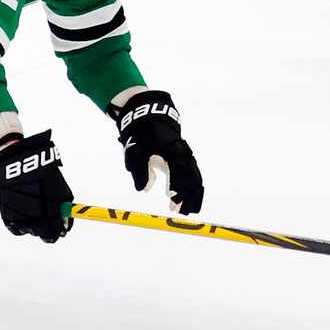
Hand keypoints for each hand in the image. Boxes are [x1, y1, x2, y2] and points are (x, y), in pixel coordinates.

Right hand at [0, 131, 73, 242]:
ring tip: (31, 207)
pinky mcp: (8, 217)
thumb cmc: (44, 176)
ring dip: (33, 224)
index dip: (59, 231)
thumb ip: (64, 211)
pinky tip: (22, 211)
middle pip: (44, 236)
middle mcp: (36, 219)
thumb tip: (64, 226)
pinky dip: (20, 223)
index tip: (59, 227)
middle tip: (45, 219)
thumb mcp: (61, 192)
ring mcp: (21, 219)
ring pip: (30, 231)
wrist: (19, 164)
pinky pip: (16, 229)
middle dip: (47, 229)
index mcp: (52, 214)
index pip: (57, 233)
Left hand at [112, 90, 203, 213]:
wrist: (150, 116)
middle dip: (188, 196)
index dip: (177, 190)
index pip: (178, 174)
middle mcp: (182, 153)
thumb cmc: (141, 134)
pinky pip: (193, 174)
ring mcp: (185, 154)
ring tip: (189, 210)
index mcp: (170, 151)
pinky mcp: (184, 157)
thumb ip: (140, 171)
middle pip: (190, 177)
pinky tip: (190, 198)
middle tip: (183, 213)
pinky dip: (192, 187)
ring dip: (193, 193)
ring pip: (194, 176)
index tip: (174, 205)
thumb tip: (145, 190)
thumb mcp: (135, 151)